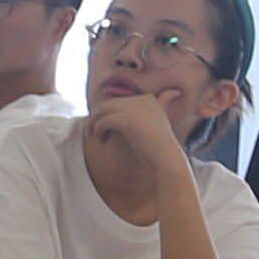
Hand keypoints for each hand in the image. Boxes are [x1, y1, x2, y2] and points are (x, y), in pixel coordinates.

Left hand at [77, 96, 186, 226]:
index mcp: (148, 99)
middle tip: (92, 131)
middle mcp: (142, 99)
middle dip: (98, 116)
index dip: (108, 112)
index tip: (103, 125)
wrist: (166, 159)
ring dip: (95, 122)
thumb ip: (131, 118)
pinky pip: (104, 121)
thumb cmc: (155, 149)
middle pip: (109, 104)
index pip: (119, 101)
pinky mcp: (127, 120)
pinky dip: (98, 129)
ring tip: (93, 135)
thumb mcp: (146, 128)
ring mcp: (135, 108)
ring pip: (103, 110)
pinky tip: (101, 139)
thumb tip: (111, 118)